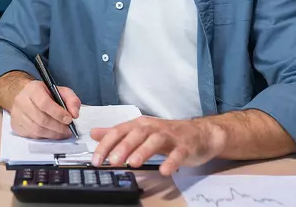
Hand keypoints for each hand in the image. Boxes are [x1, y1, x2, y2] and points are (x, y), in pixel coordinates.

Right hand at [10, 80, 80, 139]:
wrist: (23, 95)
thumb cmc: (43, 94)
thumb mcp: (59, 91)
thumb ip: (71, 100)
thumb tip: (75, 114)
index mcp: (32, 89)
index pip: (44, 103)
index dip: (58, 113)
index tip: (69, 119)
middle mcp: (21, 101)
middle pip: (41, 119)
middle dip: (58, 127)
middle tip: (68, 129)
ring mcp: (17, 115)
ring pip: (37, 129)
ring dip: (53, 134)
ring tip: (63, 133)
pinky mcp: (16, 125)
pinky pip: (32, 135)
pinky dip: (45, 137)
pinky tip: (52, 133)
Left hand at [90, 116, 226, 175]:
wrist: (200, 133)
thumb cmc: (168, 134)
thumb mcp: (140, 132)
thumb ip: (117, 133)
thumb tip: (94, 133)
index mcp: (140, 125)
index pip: (119, 131)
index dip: (106, 145)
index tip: (96, 160)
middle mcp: (153, 128)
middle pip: (136, 134)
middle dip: (122, 147)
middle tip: (112, 161)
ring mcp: (170, 136)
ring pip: (155, 141)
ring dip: (143, 151)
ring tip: (133, 163)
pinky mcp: (185, 146)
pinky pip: (178, 154)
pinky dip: (171, 162)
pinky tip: (164, 170)